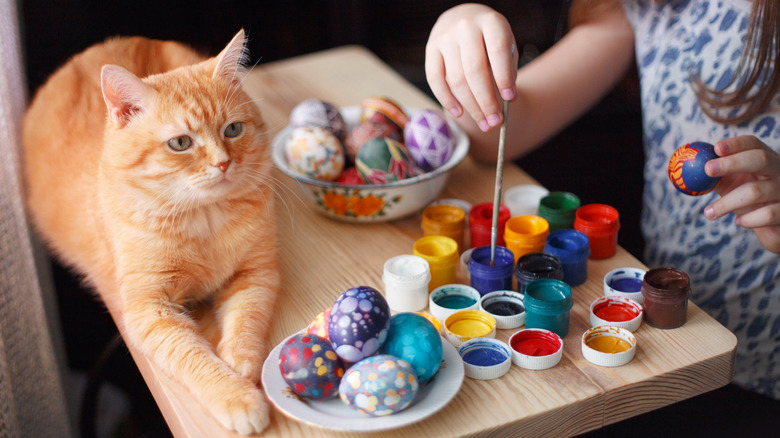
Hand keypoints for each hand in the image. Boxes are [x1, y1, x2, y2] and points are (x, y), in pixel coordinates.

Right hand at [425, 3, 518, 131]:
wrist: (464, 18)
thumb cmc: (489, 38)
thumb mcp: (506, 45)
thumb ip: (508, 69)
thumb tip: (507, 100)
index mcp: (490, 22)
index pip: (497, 51)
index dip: (504, 77)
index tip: (510, 99)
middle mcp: (465, 27)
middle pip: (474, 70)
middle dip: (486, 101)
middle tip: (495, 122)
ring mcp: (445, 38)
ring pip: (456, 79)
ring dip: (470, 107)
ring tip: (483, 123)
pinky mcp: (431, 49)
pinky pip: (435, 80)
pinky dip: (447, 100)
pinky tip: (460, 114)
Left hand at [704, 135, 779, 252]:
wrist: (774, 225)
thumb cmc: (748, 199)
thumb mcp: (733, 185)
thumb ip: (715, 176)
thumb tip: (685, 169)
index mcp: (765, 159)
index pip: (753, 144)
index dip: (735, 144)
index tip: (716, 148)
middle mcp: (779, 170)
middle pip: (759, 159)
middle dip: (732, 163)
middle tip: (707, 169)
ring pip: (755, 191)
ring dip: (726, 203)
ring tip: (709, 213)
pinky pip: (768, 214)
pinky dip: (749, 219)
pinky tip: (738, 222)